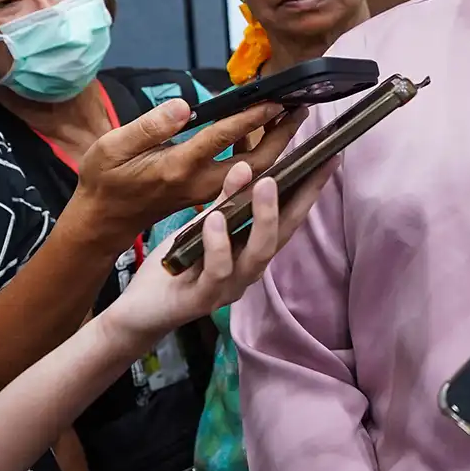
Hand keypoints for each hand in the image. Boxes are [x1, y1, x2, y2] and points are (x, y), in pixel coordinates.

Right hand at [67, 99, 306, 253]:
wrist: (104, 219)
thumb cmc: (105, 179)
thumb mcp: (112, 147)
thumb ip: (149, 126)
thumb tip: (184, 105)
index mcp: (178, 167)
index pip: (222, 138)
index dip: (250, 118)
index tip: (275, 99)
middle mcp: (200, 182)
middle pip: (256, 162)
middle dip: (282, 135)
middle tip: (300, 107)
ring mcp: (209, 191)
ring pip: (255, 171)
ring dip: (277, 145)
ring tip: (292, 115)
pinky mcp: (211, 194)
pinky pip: (246, 176)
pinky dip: (261, 153)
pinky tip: (268, 132)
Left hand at [99, 153, 335, 347]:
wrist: (140, 311)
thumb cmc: (177, 265)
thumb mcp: (201, 227)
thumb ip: (223, 203)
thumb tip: (247, 166)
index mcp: (252, 250)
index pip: (289, 217)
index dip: (310, 190)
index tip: (329, 159)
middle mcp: (250, 269)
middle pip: (285, 234)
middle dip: (302, 199)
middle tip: (312, 165)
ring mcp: (230, 286)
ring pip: (258, 253)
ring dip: (265, 217)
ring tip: (266, 183)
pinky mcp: (202, 298)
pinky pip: (217, 270)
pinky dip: (218, 244)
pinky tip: (214, 220)